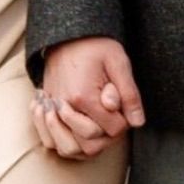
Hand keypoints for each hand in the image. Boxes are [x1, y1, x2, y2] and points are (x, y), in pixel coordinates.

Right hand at [31, 37, 144, 158]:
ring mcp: (53, 109)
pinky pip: (50, 141)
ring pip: (69, 148)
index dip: (124, 123)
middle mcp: (65, 106)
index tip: (124, 109)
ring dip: (86, 144)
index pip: (112, 130)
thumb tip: (137, 122)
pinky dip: (64, 142)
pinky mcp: (46, 108)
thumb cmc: (95, 46)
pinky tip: (76, 131)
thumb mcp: (118, 62)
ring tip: (96, 127)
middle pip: (90, 145)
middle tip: (112, 119)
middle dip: (106, 138)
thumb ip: (129, 94)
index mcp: (85, 96)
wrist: (67, 34)